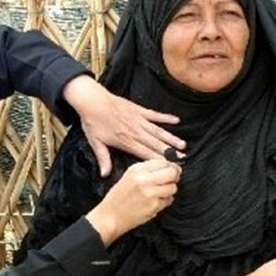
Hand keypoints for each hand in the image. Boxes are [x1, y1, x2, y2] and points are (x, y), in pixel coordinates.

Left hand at [62, 76, 184, 175]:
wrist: (91, 100)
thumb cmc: (92, 122)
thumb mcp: (95, 143)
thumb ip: (103, 159)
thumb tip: (105, 175)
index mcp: (126, 141)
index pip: (146, 154)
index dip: (159, 161)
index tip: (170, 167)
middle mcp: (136, 132)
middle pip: (156, 144)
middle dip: (170, 152)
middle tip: (183, 158)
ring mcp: (139, 120)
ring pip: (159, 131)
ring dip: (171, 138)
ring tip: (183, 145)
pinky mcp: (139, 110)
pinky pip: (155, 115)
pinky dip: (166, 117)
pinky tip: (177, 120)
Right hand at [86, 159, 179, 243]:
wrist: (110, 217)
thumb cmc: (119, 198)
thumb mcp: (129, 176)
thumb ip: (147, 170)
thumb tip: (169, 167)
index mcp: (137, 169)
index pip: (163, 161)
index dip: (170, 166)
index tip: (170, 170)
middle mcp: (144, 179)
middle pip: (172, 173)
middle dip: (174, 176)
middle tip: (172, 180)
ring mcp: (150, 193)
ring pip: (173, 187)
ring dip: (170, 190)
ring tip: (160, 193)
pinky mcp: (154, 206)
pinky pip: (169, 200)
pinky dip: (165, 201)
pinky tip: (155, 202)